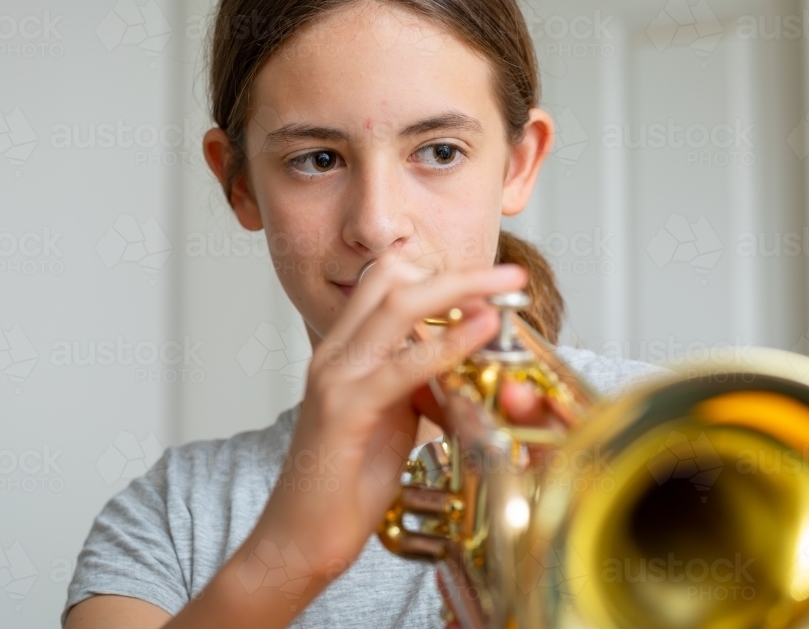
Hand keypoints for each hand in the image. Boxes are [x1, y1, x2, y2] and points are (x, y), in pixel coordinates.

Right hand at [253, 257, 527, 586]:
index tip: (489, 283)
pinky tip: (481, 331)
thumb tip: (459, 363)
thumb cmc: (346, 484)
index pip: (385, 283)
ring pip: (397, 305)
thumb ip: (416, 383)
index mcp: (342, 350)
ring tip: (506, 288)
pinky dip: (448, 343)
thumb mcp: (392, 419)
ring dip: (460, 290)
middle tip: (510, 275)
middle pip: (393, 279)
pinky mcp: (344, 411)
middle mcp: (334, 353)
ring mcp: (335, 378)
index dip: (438, 273)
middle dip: (458, 271)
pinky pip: (402, 366)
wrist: (298, 538)